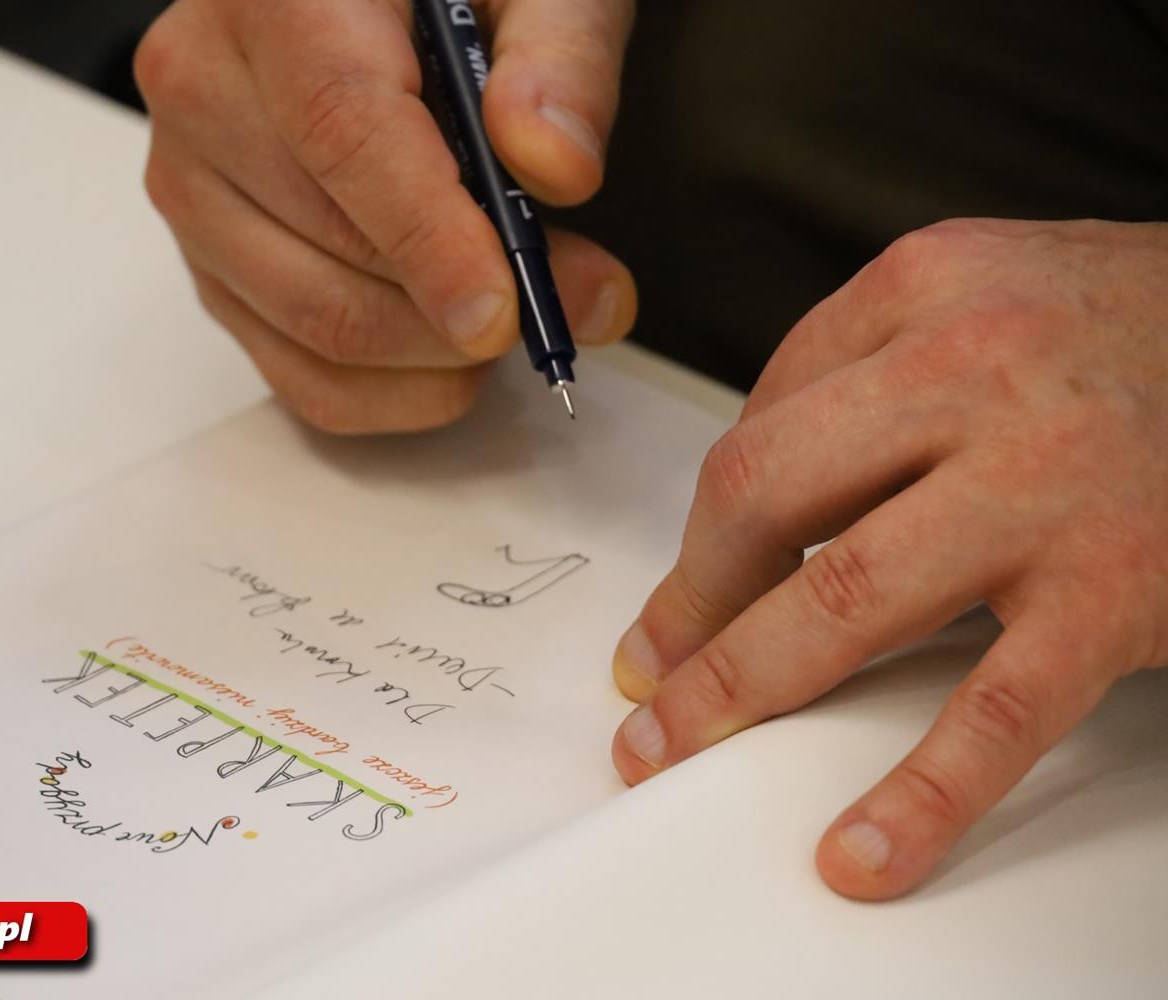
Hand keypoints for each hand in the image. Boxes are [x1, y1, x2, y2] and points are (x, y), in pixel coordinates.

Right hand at [135, 0, 637, 432]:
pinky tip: (457, 355)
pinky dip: (394, 391)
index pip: (343, 131)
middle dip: (467, 304)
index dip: (428, 236)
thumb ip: (560, 58)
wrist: (347, 1)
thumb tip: (553, 167)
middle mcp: (202, 88)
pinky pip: (296, 372)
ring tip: (525, 313)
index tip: (502, 309)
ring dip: (439, 353)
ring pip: (314, 324)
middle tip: (582, 300)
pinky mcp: (207, 262)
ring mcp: (191, 186)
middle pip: (330, 246)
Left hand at [609, 218, 1167, 898]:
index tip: (679, 597)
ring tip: (673, 746)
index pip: (761, 424)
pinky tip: (863, 848)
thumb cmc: (1136, 326)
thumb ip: (869, 368)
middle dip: (687, 603)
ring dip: (738, 684)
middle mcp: (973, 369)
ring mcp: (1044, 482)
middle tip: (646, 675)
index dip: (704, 531)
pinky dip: (923, 793)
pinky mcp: (1118, 586)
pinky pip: (999, 707)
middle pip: (764, 496)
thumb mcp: (987, 290)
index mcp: (925, 287)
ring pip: (846, 597)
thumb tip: (759, 496)